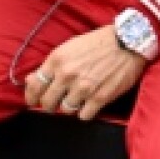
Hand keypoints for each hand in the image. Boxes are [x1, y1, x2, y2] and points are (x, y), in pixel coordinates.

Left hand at [25, 25, 146, 121]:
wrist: (128, 42)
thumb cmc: (98, 43)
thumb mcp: (69, 47)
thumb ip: (50, 66)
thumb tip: (31, 80)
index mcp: (57, 60)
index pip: (35, 86)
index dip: (31, 97)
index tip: (33, 101)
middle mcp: (67, 75)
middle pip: (47, 103)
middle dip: (49, 105)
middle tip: (56, 102)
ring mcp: (83, 88)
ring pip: (65, 110)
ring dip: (69, 107)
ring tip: (76, 100)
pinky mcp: (100, 98)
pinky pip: (84, 116)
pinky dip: (85, 112)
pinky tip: (89, 104)